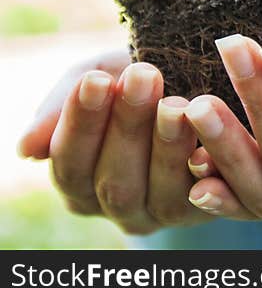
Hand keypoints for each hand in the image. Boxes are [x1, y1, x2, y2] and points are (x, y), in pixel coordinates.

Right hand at [20, 53, 225, 233]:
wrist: (198, 76)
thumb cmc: (138, 77)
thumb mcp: (99, 76)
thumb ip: (61, 105)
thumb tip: (27, 148)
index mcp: (79, 180)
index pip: (70, 162)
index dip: (81, 121)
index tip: (97, 79)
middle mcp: (117, 205)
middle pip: (114, 179)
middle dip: (128, 124)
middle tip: (144, 77)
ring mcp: (162, 211)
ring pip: (160, 191)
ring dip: (168, 145)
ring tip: (176, 103)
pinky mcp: (207, 208)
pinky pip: (208, 197)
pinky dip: (208, 170)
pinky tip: (208, 144)